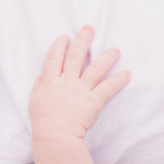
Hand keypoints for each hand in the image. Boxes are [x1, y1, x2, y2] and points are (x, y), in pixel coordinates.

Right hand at [29, 26, 130, 140]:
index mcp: (50, 80)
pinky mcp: (94, 100)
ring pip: (96, 69)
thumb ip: (40, 84)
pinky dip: (119, 80)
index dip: (60, 45)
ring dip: (107, 57)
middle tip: (89, 28)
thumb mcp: (35, 99)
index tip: (65, 37)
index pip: (54, 57)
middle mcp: (66, 81)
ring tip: (116, 49)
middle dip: (83, 40)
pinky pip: (108, 88)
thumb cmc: (42, 120)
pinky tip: (128, 73)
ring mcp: (81, 90)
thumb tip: (44, 73)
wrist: (54, 135)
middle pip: (76, 57)